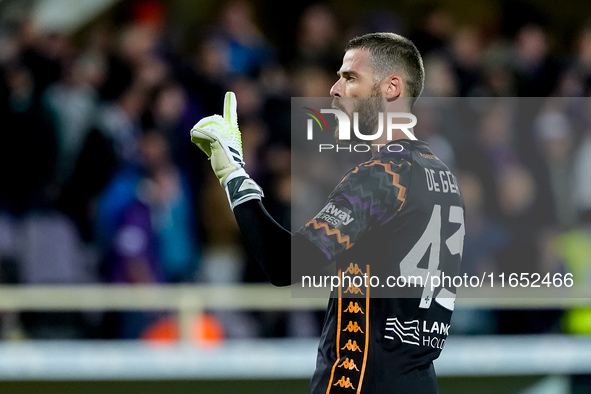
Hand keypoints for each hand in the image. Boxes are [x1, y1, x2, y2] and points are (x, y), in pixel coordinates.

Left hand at [190, 91, 262, 208]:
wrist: (231, 173)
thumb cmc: (226, 165)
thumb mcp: (218, 150)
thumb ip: (211, 141)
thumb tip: (195, 133)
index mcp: (233, 131)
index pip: (231, 115)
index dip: (230, 104)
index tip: (230, 94)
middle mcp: (230, 129)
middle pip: (210, 119)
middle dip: (202, 127)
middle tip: (202, 140)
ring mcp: (224, 132)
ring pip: (203, 126)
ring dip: (199, 136)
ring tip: (204, 147)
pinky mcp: (217, 137)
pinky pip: (199, 132)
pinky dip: (196, 138)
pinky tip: (198, 143)